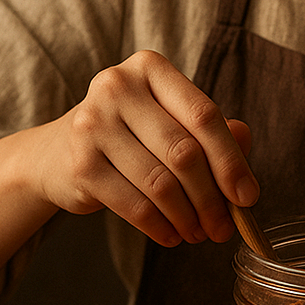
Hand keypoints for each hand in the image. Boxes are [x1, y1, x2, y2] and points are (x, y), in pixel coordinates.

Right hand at [33, 50, 259, 245]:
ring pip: (160, 183)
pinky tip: (172, 236)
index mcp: (150, 67)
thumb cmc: (130, 135)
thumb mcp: (172, 121)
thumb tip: (246, 147)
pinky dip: (160, 227)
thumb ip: (213, 130)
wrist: (57, 153)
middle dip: (211, 198)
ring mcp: (93, 124)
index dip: (231, 161)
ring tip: (199, 234)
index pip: (204, 116)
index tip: (247, 197)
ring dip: (187, 217)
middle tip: (223, 227)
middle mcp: (117, 87)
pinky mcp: (80, 164)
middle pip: (184, 152)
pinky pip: (134, 205)